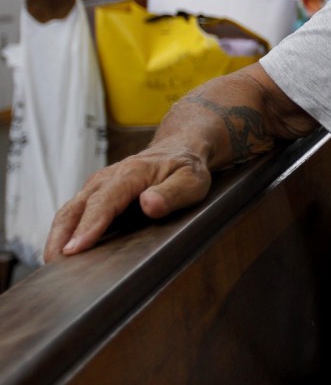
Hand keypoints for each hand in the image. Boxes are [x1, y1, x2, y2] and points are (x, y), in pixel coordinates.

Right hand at [43, 145, 212, 261]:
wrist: (178, 149)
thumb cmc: (186, 168)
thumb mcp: (191, 181)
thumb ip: (172, 193)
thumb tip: (149, 204)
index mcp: (130, 174)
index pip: (103, 203)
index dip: (87, 227)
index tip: (74, 250)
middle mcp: (106, 179)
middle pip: (75, 209)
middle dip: (60, 238)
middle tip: (54, 268)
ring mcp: (97, 187)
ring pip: (69, 212)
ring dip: (57, 238)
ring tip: (52, 267)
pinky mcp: (94, 196)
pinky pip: (74, 215)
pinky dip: (64, 234)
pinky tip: (64, 255)